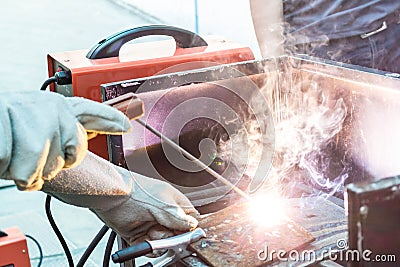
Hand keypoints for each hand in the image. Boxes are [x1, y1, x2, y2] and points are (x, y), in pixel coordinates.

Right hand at [0, 91, 130, 189]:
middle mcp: (53, 109)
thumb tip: (88, 135)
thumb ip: (61, 130)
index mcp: (58, 107)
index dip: (112, 119)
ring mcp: (36, 118)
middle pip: (74, 154)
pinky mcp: (18, 131)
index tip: (127, 125)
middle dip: (53, 165)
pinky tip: (4, 155)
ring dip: (27, 170)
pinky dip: (11, 171)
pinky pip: (25, 171)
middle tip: (29, 157)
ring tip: (12, 155)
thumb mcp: (35, 125)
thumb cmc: (3, 129)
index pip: (93, 112)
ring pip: (48, 166)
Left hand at [93, 172, 199, 243]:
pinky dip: (148, 247)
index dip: (190, 229)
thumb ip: (180, 218)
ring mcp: (151, 225)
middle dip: (172, 237)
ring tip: (153, 233)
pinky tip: (146, 241)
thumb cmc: (136, 192)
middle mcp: (163, 214)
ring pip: (163, 242)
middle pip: (177, 234)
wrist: (112, 197)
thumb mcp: (164, 206)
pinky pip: (148, 247)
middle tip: (167, 234)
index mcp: (173, 202)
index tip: (189, 236)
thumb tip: (192, 226)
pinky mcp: (139, 235)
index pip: (189, 218)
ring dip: (159, 242)